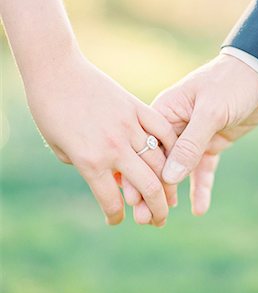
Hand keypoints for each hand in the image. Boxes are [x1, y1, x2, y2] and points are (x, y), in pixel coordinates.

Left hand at [25, 51, 176, 226]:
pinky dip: (171, 145)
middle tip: (160, 220)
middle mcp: (114, 148)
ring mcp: (128, 126)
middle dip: (158, 210)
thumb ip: (86, 167)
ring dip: (169, 184)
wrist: (57, 73)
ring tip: (170, 194)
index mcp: (90, 162)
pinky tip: (173, 157)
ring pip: (160, 161)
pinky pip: (162, 129)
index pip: (111, 201)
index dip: (115, 216)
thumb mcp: (61, 149)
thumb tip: (110, 177)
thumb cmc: (50, 111)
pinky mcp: (136, 107)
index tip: (117, 219)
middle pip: (148, 187)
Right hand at [147, 54, 257, 217]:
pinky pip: (202, 170)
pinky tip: (199, 209)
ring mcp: (193, 137)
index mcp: (166, 111)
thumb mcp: (210, 111)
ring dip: (170, 193)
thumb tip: (168, 177)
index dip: (138, 173)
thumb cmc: (231, 83)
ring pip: (177, 170)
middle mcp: (174, 126)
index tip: (131, 199)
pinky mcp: (211, 145)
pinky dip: (200, 188)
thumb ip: (190, 144)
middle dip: (150, 189)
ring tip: (160, 220)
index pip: (146, 146)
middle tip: (143, 218)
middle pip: (158, 162)